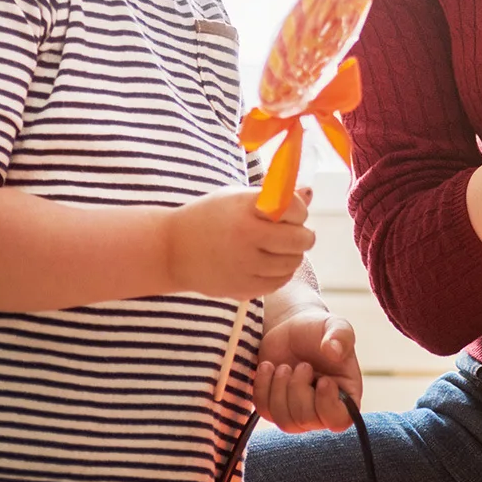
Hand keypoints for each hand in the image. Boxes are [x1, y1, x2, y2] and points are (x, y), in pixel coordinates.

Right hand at [162, 186, 314, 299]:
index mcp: (247, 209)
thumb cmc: (209, 216)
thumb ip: (275, 197)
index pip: (296, 210)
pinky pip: (279, 282)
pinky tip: (269, 263)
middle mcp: (247, 238)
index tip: (290, 212)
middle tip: (293, 233)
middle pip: (300, 240)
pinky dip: (281, 273)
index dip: (299, 211)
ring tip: (279, 248)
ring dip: (293, 255)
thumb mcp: (238, 197)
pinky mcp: (241, 288)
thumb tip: (310, 193)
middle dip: (303, 235)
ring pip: (293, 263)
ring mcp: (244, 266)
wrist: (171, 250)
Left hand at [255, 302, 361, 432]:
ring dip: (279, 389)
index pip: (340, 419)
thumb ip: (341, 335)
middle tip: (302, 365)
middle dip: (298, 389)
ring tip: (284, 366)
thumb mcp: (335, 325)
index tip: (323, 380)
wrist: (290, 328)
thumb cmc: (318, 329)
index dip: (328, 405)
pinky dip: (262, 388)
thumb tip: (334, 351)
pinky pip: (265, 411)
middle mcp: (322, 409)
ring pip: (285, 421)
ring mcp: (297, 412)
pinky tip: (268, 367)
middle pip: (307, 420)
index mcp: (345, 393)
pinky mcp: (274, 409)